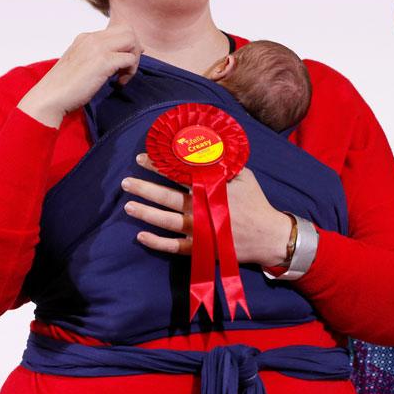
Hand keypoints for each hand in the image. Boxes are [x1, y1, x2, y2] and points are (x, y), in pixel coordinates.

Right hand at [17, 25, 142, 127]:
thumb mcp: (81, 63)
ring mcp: (98, 48)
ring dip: (134, 59)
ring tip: (123, 76)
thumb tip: (118, 59)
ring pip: (132, 40)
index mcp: (86, 38)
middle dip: (134, 49)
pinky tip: (118, 83)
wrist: (50, 97)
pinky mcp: (103, 62)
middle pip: (128, 30)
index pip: (117, 29)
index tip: (124, 62)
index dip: (127, 45)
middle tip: (127, 68)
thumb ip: (96, 56)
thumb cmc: (64, 87)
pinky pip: (129, 59)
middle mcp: (92, 38)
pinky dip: (130, 72)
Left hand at [122, 154, 293, 267]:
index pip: (178, 174)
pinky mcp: (201, 249)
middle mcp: (202, 210)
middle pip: (167, 197)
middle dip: (144, 188)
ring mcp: (200, 231)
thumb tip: (206, 144)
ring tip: (128, 206)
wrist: (268, 237)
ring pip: (166, 222)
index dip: (158, 165)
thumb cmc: (256, 203)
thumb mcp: (244, 175)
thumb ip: (224, 162)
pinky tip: (141, 236)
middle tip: (125, 182)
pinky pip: (175, 247)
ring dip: (146, 213)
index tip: (141, 159)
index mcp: (211, 189)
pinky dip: (157, 243)